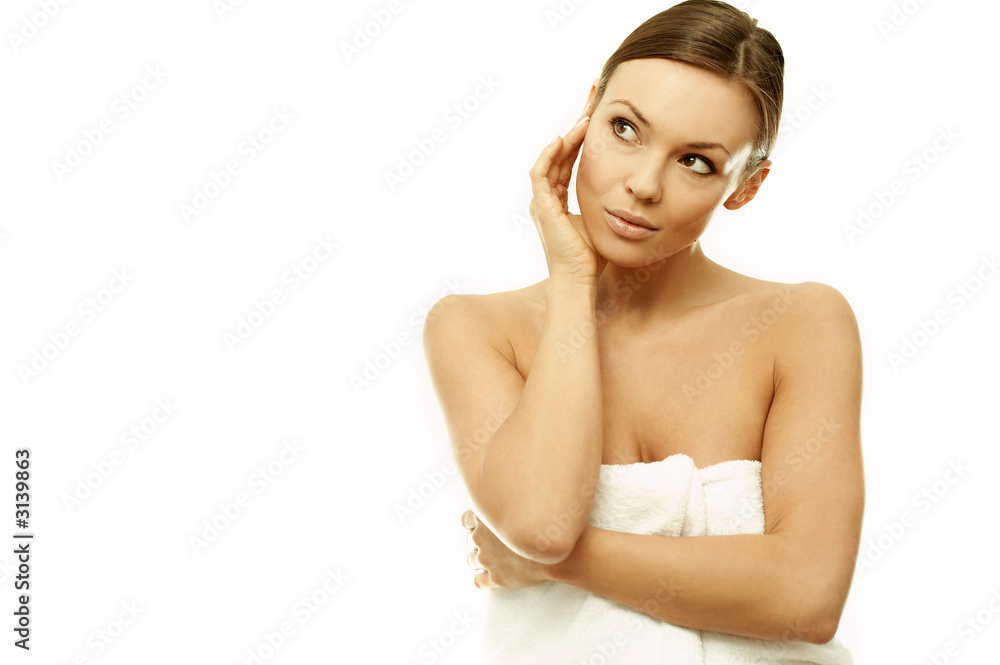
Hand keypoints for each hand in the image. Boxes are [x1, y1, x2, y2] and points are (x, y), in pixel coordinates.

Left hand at [462, 509, 550, 589]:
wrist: (560, 551)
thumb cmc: (547, 526)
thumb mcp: (524, 504)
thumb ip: (508, 505)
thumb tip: (507, 502)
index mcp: (485, 517)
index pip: (467, 520)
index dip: (477, 524)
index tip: (486, 527)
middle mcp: (481, 537)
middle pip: (471, 540)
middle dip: (482, 542)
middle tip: (496, 543)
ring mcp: (487, 559)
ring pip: (472, 560)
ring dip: (482, 559)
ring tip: (496, 559)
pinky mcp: (495, 578)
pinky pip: (479, 581)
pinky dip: (484, 579)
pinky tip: (492, 577)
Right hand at [528, 103, 606, 281]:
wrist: (579, 281)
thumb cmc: (593, 259)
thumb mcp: (603, 220)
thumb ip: (608, 203)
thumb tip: (632, 189)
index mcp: (559, 201)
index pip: (569, 160)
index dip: (581, 137)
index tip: (596, 115)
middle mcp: (547, 198)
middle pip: (560, 153)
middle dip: (576, 126)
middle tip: (592, 102)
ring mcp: (541, 202)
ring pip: (551, 158)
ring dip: (568, 135)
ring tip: (585, 116)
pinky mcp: (541, 207)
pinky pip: (540, 172)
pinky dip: (550, 154)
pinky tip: (564, 138)